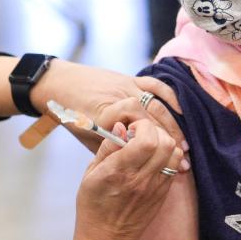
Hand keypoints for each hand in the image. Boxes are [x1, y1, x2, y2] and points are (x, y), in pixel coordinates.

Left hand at [33, 60, 184, 149]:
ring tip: (182, 144)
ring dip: (173, 125)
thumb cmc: (71, 115)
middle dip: (169, 139)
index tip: (162, 158)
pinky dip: (170, 98)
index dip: (153, 143)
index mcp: (105, 114)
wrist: (58, 84)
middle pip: (153, 118)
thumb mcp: (86, 138)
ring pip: (158, 105)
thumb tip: (137, 161)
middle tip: (181, 159)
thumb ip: (110, 148)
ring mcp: (126, 85)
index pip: (137, 127)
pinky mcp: (130, 77)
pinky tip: (181, 113)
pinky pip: (155, 85)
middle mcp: (119, 98)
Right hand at [74, 118, 183, 239]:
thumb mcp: (90, 174)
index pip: (147, 139)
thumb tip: (121, 127)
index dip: (141, 127)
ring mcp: (156, 187)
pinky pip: (174, 167)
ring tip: (147, 148)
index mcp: (120, 171)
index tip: (130, 130)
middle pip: (166, 143)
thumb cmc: (93, 206)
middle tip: (139, 137)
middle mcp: (142, 178)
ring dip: (163, 144)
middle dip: (154, 131)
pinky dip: (166, 158)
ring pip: (175, 154)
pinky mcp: (163, 194)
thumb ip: (108, 148)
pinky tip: (151, 162)